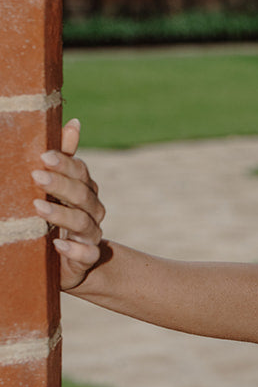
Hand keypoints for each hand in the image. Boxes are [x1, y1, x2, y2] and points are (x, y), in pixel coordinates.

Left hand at [32, 119, 106, 290]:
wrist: (67, 263)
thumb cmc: (58, 220)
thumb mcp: (58, 190)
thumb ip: (65, 160)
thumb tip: (74, 123)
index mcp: (85, 191)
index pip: (81, 173)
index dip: (66, 164)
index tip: (44, 156)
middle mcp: (92, 212)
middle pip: (83, 195)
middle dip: (60, 185)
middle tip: (36, 176)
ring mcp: (91, 236)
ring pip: (84, 222)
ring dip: (62, 214)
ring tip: (38, 207)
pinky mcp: (86, 260)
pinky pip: (87, 255)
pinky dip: (75, 251)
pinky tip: (59, 245)